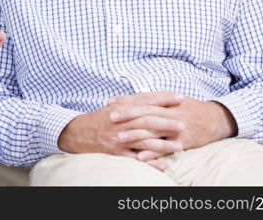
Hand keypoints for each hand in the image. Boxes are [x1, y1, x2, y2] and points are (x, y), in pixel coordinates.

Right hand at [57, 91, 185, 167]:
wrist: (78, 132)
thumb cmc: (100, 119)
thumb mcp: (114, 106)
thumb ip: (132, 101)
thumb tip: (152, 96)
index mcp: (122, 108)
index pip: (146, 101)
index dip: (164, 98)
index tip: (180, 98)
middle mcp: (121, 122)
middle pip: (147, 121)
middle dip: (167, 122)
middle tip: (184, 124)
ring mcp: (118, 138)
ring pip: (143, 141)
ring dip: (162, 144)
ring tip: (179, 146)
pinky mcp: (116, 152)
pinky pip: (134, 158)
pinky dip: (149, 162)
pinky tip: (163, 165)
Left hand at [109, 93, 237, 161]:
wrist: (217, 119)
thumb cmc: (192, 108)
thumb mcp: (175, 99)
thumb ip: (156, 99)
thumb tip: (137, 96)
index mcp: (167, 101)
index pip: (143, 99)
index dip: (126, 101)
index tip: (110, 103)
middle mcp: (171, 113)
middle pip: (146, 113)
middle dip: (127, 115)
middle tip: (110, 118)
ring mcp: (178, 128)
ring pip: (153, 130)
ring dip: (135, 135)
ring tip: (119, 138)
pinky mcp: (184, 141)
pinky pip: (166, 148)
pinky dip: (152, 153)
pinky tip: (140, 157)